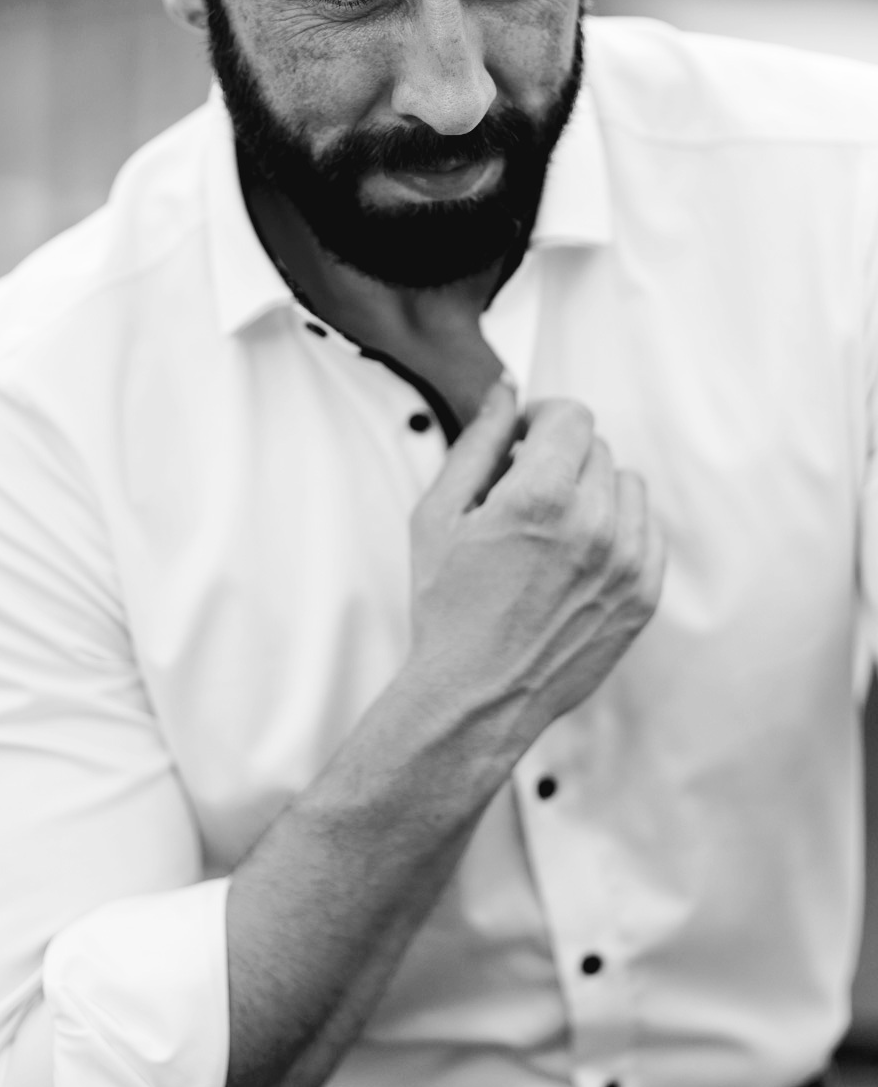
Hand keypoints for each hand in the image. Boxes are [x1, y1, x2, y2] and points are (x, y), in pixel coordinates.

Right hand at [409, 381, 665, 746]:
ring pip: (626, 483)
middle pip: (596, 447)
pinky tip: (579, 554)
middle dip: (560, 457)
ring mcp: (625, 562)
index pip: (572, 415)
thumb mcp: (439, 513)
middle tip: (524, 494)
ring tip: (553, 528)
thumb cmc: (446, 607)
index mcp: (539, 497)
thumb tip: (506, 390)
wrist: (474, 697)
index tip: (524, 441)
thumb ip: (478, 440)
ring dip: (592, 490)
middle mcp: (592, 525)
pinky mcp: (643, 595)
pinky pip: (647, 529)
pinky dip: (617, 529)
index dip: (542, 418)